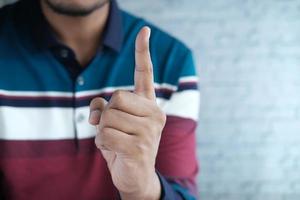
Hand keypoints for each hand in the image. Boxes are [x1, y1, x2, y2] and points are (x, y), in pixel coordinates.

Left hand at [89, 26, 165, 199]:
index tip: (144, 30)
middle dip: (107, 114)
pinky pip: (104, 136)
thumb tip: (96, 112)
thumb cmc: (124, 144)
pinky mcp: (139, 148)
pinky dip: (101, 145)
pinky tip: (114, 152)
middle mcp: (155, 114)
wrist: (136, 176)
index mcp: (149, 105)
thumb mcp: (113, 122)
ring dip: (103, 132)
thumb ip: (104, 108)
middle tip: (115, 128)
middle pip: (116, 97)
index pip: (145, 74)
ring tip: (115, 142)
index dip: (142, 52)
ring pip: (108, 118)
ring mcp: (149, 132)